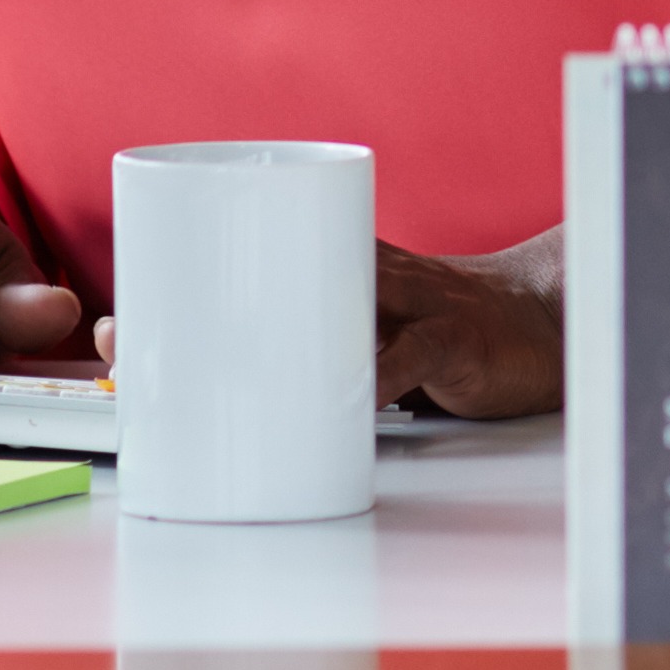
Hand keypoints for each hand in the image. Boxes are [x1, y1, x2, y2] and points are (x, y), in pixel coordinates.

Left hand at [92, 236, 560, 416]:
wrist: (552, 319)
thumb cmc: (456, 331)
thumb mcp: (376, 331)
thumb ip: (319, 352)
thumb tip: (242, 406)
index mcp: (338, 265)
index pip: (250, 263)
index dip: (178, 292)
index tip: (116, 326)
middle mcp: (366, 272)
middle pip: (263, 283)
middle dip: (185, 319)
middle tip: (124, 348)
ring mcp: (411, 303)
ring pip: (321, 315)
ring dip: (257, 349)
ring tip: (197, 378)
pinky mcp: (453, 339)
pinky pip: (402, 361)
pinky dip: (366, 382)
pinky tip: (335, 402)